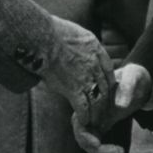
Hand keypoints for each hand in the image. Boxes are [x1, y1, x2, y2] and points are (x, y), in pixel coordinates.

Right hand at [43, 16, 114, 132]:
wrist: (43, 37)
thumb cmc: (51, 30)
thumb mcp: (75, 31)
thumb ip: (81, 42)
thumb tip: (76, 45)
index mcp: (96, 50)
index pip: (109, 71)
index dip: (108, 82)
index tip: (106, 89)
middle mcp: (95, 66)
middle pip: (106, 88)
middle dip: (106, 100)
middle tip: (104, 110)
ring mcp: (86, 78)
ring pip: (97, 100)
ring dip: (97, 112)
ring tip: (96, 121)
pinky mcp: (73, 89)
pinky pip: (84, 107)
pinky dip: (85, 116)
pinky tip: (84, 122)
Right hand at [71, 63, 152, 152]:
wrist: (139, 82)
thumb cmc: (134, 76)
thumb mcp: (133, 77)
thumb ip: (127, 87)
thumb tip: (121, 105)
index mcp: (90, 97)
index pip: (79, 119)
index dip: (85, 133)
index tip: (99, 142)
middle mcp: (89, 109)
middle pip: (80, 133)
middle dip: (92, 146)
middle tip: (116, 150)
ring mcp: (94, 118)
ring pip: (86, 140)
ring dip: (99, 151)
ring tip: (119, 151)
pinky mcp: (101, 124)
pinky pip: (95, 142)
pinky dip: (104, 150)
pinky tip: (120, 150)